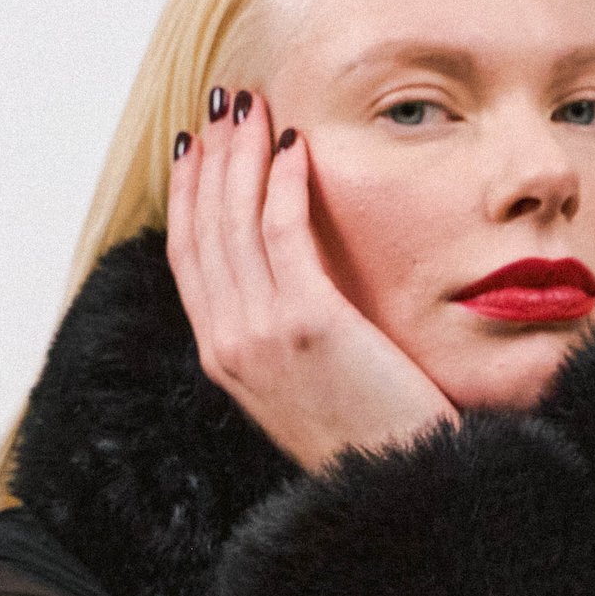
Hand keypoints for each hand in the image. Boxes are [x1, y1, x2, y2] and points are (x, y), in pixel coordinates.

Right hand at [167, 92, 454, 469]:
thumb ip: (287, 338)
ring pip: (234, 222)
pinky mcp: (307, 324)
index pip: (189, 259)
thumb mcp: (310, 389)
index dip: (188, 195)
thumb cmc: (374, 441)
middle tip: (224, 106)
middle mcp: (229, 345)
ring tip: (253, 105)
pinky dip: (282, 182)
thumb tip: (291, 286)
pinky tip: (295, 145)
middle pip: (202, 230)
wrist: (406, 489)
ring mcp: (261, 335)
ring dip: (240, 154)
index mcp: (223, 360)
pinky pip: (282, 233)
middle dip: (209, 159)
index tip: (197, 147)